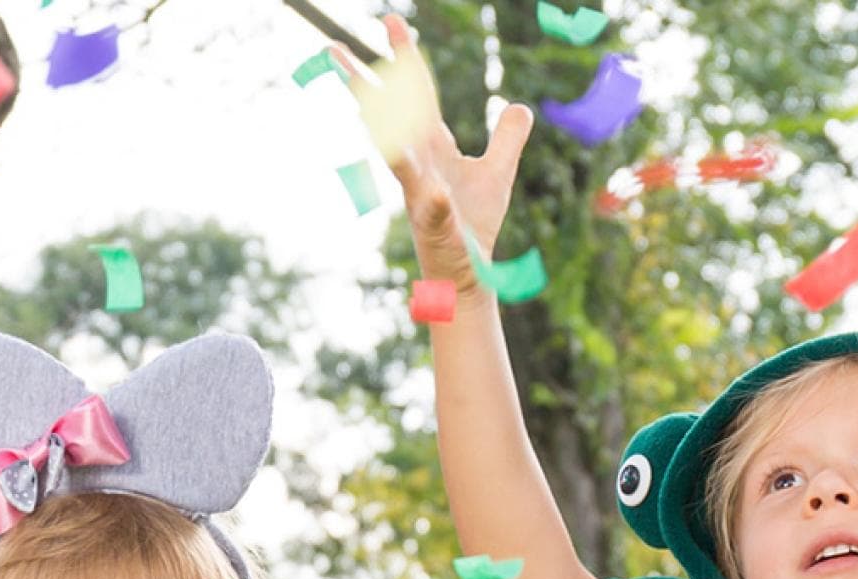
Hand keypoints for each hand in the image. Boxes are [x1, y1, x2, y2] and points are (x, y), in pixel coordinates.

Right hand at [337, 13, 533, 288]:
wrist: (467, 274)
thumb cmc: (474, 226)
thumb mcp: (498, 173)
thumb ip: (507, 138)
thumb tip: (521, 106)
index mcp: (431, 147)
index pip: (417, 95)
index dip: (406, 58)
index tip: (392, 22)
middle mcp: (418, 164)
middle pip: (389, 116)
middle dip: (366, 81)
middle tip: (335, 45)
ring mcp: (420, 193)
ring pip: (396, 156)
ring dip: (379, 129)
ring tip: (357, 97)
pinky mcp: (434, 226)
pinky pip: (435, 208)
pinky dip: (436, 201)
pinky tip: (438, 194)